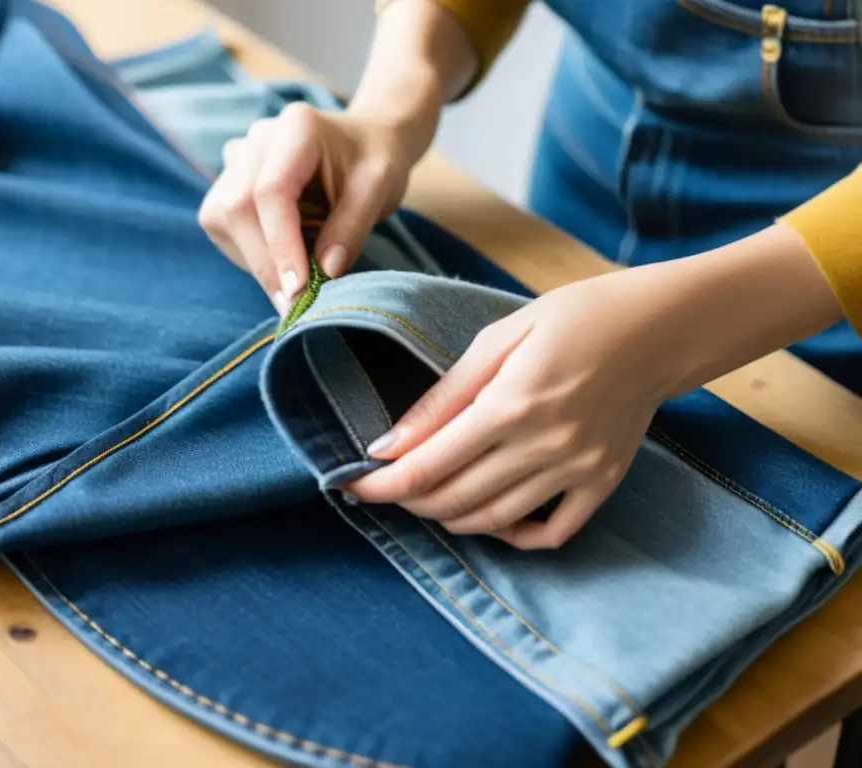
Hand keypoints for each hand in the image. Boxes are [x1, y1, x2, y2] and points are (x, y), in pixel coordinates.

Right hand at [198, 102, 412, 313]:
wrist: (363, 142)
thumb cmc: (373, 162)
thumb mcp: (379, 189)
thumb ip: (351, 228)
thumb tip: (324, 274)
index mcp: (296, 128)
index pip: (271, 192)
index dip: (280, 245)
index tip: (299, 289)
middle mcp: (257, 140)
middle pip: (237, 207)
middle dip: (264, 263)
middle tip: (293, 306)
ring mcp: (236, 160)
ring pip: (221, 218)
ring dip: (254, 260)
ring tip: (296, 278)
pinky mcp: (227, 184)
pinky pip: (222, 226)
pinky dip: (250, 253)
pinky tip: (283, 257)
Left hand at [347, 271, 681, 549]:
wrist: (661, 327)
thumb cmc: (575, 318)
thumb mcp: (501, 338)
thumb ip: (443, 397)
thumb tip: (389, 444)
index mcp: (512, 404)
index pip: (428, 465)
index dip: (381, 483)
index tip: (349, 484)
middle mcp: (544, 446)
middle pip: (455, 499)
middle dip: (408, 500)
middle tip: (386, 486)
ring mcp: (578, 471)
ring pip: (495, 520)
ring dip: (449, 516)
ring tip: (428, 496)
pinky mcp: (603, 483)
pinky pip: (552, 533)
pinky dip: (513, 535)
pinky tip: (492, 516)